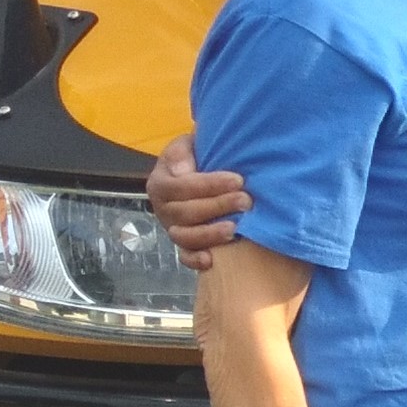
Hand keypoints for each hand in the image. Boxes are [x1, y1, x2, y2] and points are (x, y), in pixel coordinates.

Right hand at [147, 132, 248, 272]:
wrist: (200, 174)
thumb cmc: (196, 159)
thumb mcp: (186, 146)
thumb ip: (181, 152)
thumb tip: (181, 170)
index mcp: (161, 183)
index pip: (181, 186)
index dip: (209, 184)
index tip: (238, 180)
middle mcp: (163, 208)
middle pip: (185, 212)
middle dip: (217, 207)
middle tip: (246, 201)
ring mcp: (173, 228)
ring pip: (184, 236)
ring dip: (208, 235)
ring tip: (234, 229)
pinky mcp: (184, 245)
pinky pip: (184, 256)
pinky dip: (195, 260)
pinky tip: (211, 260)